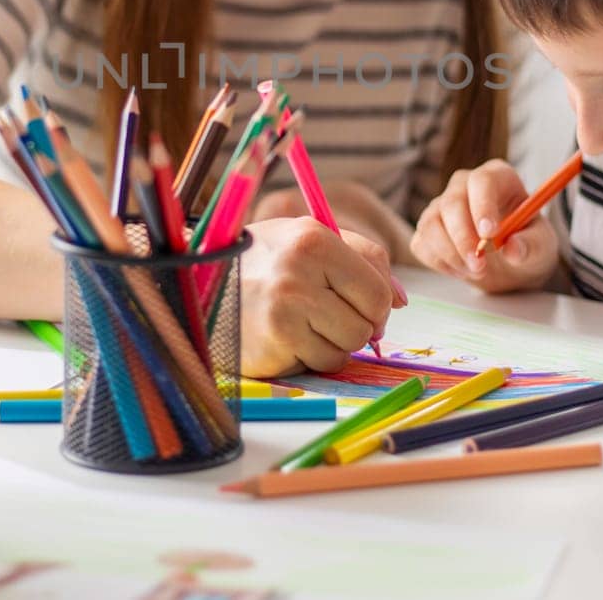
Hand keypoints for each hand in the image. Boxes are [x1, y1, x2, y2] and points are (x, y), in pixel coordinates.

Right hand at [238, 216, 397, 376]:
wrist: (202, 282)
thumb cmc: (265, 259)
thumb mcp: (309, 237)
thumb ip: (363, 259)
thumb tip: (400, 301)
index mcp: (313, 240)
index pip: (377, 292)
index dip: (378, 306)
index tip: (361, 305)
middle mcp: (297, 275)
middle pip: (366, 326)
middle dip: (356, 325)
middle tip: (328, 313)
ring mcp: (283, 314)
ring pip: (346, 349)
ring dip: (333, 343)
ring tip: (304, 322)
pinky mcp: (271, 347)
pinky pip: (319, 364)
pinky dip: (311, 356)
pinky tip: (287, 336)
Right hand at [409, 159, 559, 294]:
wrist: (511, 263)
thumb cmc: (526, 243)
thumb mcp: (541, 245)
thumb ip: (531, 245)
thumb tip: (513, 249)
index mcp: (497, 178)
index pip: (482, 180)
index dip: (482, 205)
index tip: (489, 233)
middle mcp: (464, 186)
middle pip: (452, 202)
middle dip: (463, 238)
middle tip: (480, 265)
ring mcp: (442, 206)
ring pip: (431, 224)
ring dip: (450, 254)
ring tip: (475, 271)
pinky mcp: (427, 229)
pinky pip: (422, 243)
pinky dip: (440, 262)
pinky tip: (461, 270)